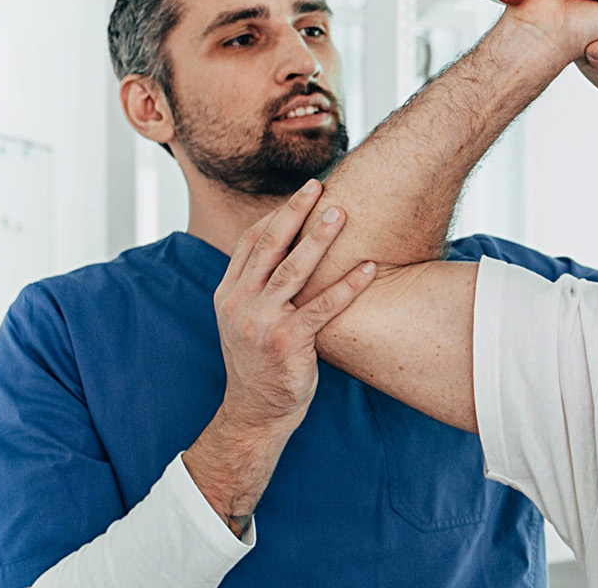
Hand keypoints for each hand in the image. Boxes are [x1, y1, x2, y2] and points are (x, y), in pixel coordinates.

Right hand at [212, 179, 376, 428]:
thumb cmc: (260, 363)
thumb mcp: (245, 320)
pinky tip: (369, 267)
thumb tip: (285, 250)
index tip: (301, 194)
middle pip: (270, 246)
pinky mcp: (287, 340)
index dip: (276, 214)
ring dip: (320, 239)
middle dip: (296, 212)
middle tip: (319, 186)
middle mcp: (240, 303)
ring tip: (342, 214)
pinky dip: (348, 285)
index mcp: (228, 294)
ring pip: (294, 269)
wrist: (256, 411)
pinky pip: (323, 306)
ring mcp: (261, 321)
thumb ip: (256, 288)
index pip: (251, 242)